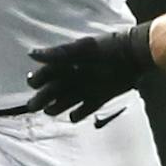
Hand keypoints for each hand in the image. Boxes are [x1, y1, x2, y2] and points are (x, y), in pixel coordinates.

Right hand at [27, 25, 155, 120]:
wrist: (134, 55)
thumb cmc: (106, 48)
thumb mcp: (81, 49)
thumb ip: (58, 53)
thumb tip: (32, 54)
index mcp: (69, 62)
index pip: (48, 72)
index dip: (39, 78)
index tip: (33, 83)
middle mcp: (76, 76)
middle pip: (54, 89)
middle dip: (43, 97)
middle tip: (33, 106)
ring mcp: (87, 87)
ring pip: (66, 100)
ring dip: (57, 106)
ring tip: (49, 110)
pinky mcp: (99, 98)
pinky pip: (85, 109)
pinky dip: (78, 114)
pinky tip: (73, 116)